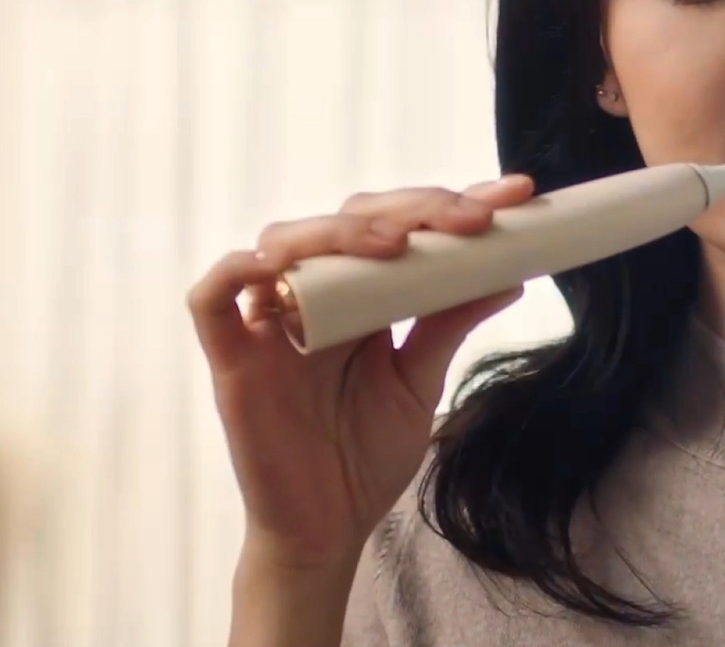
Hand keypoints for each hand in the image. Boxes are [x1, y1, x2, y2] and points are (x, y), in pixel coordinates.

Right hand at [186, 176, 534, 569]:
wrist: (327, 530)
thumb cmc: (366, 455)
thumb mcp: (420, 381)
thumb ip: (450, 324)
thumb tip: (510, 275)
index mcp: (362, 296)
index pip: (400, 228)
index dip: (450, 204)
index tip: (514, 194)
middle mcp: (314, 296)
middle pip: (347, 220)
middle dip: (413, 209)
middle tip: (470, 218)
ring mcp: (269, 324)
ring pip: (284, 242)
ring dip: (341, 232)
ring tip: (397, 243)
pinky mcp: (231, 360)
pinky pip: (211, 299)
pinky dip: (237, 271)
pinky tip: (279, 266)